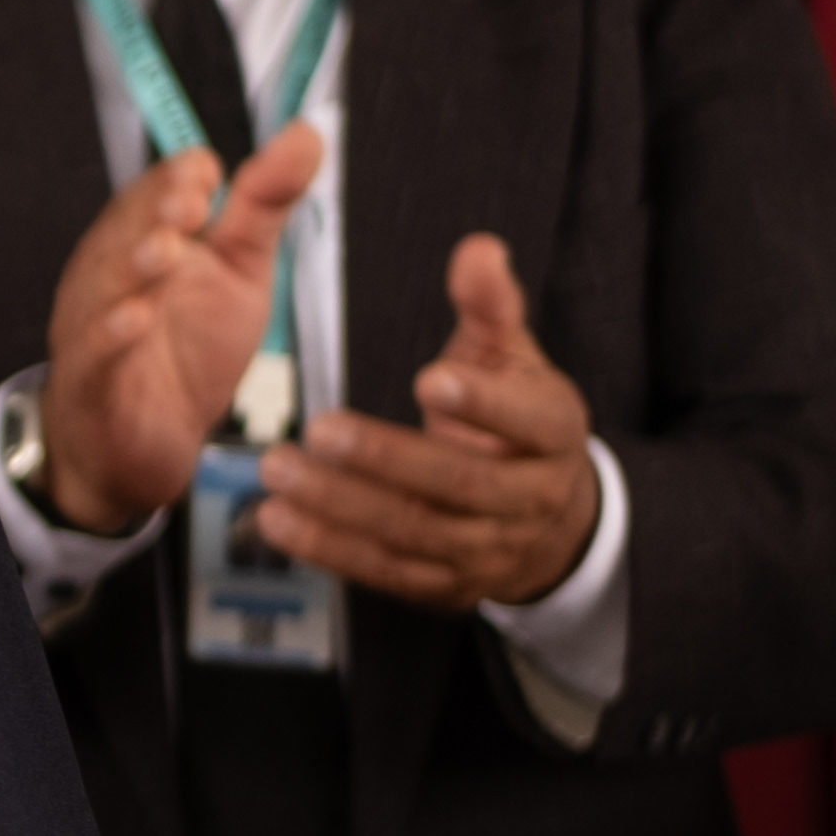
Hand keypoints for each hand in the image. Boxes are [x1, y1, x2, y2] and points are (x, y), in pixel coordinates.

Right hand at [37, 123, 326, 533]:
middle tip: (189, 203)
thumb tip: (306, 132)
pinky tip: (133, 318)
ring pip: (105, 289)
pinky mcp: (89, 385)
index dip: (177, 181)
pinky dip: (110, 337)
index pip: (153, 195)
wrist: (153, 441)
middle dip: (155, 215)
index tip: (207, 171)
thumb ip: (265, 204)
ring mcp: (92, 328)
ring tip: (166, 251)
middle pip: (125, 233)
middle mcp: (110, 275)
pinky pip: (93, 356)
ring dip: (134, 267)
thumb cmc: (190, 349)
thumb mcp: (241, 270)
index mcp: (143, 237)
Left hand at [253, 232, 601, 611]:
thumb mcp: (512, 357)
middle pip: (458, 483)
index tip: (427, 380)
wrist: (548, 519)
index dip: (481, 404)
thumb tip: (478, 250)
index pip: (527, 420)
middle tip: (320, 428)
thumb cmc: (518, 419)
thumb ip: (489, 306)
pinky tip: (280, 521)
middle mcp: (530, 497)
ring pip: (415, 531)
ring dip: (340, 506)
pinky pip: (387, 570)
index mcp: (555, 432)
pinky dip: (329, 548)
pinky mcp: (447, 585)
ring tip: (280, 471)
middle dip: (384, 458)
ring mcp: (490, 548)